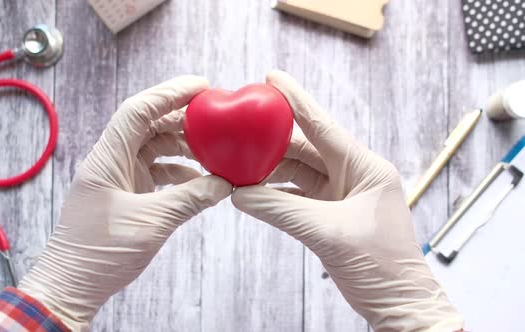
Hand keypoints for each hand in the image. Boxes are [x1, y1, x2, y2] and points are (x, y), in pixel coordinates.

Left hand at [19, 76, 231, 330]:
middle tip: (215, 121)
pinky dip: (178, 172)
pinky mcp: (126, 192)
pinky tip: (200, 180)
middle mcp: (111, 161)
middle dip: (182, 120)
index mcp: (107, 160)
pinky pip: (156, 171)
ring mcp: (118, 176)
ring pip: (154, 148)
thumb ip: (190, 199)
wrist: (72, 285)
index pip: (138, 111)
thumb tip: (223, 183)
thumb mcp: (152, 224)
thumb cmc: (100, 254)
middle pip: (149, 125)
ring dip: (183, 147)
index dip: (170, 93)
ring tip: (212, 152)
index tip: (202, 86)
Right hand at [231, 71, 462, 331]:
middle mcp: (355, 174)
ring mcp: (343, 194)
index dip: (297, 100)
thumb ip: (281, 210)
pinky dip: (276, 192)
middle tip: (242, 127)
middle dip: (274, 139)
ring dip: (271, 168)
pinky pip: (298, 194)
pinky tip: (254, 190)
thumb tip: (241, 194)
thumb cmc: (382, 267)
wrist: (398, 303)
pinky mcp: (332, 213)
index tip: (272, 79)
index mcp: (366, 168)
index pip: (324, 126)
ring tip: (240, 162)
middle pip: (307, 148)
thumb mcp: (328, 234)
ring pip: (300, 171)